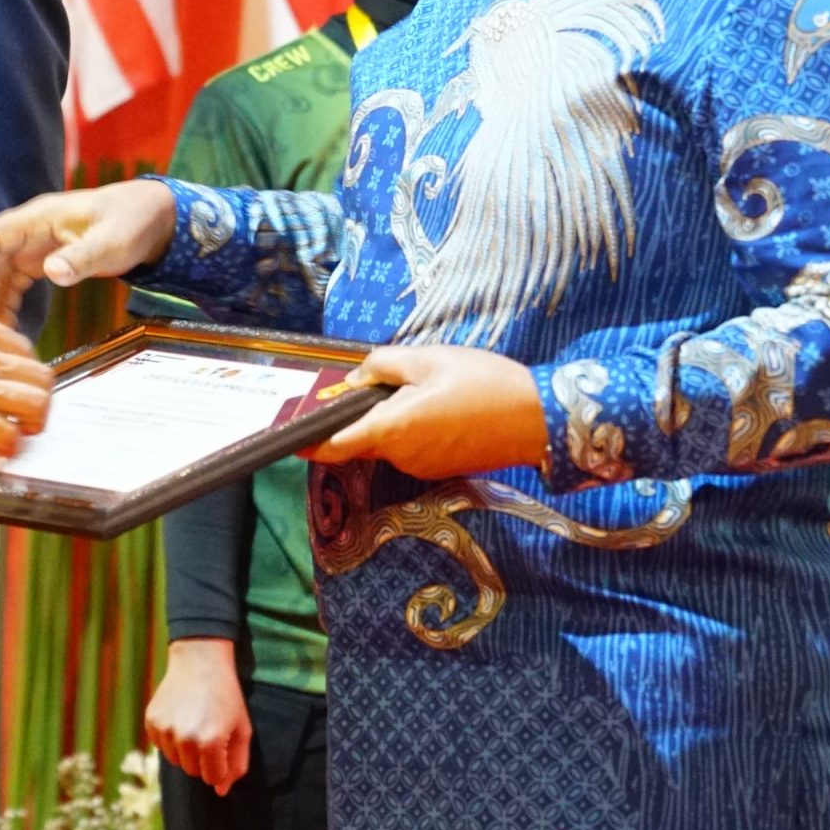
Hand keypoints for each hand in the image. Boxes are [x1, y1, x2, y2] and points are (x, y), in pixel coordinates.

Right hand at [0, 182, 178, 322]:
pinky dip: (4, 302)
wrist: (153, 219)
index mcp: (39, 217)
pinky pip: (13, 282)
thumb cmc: (133, 222)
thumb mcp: (112, 241)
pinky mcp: (42, 261)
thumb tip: (52, 272)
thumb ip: (82, 256)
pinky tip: (4, 327)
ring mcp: (33, 246)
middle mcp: (29, 230)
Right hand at [0, 310, 51, 452]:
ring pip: (36, 402)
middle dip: (37, 398)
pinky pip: (9, 433)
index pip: (22, 347)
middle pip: (40, 375)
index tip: (15, 386)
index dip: (23, 372)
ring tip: (18, 432)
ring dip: (32, 422)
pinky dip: (9, 444)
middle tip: (25, 414)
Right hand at [145, 638, 252, 794]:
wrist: (200, 661)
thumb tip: (221, 792)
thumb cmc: (226, 696)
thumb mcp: (242, 729)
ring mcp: (165, 730)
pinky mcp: (152, 721)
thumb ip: (236, 764)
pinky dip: (170, 739)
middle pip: (193, 772)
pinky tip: (180, 717)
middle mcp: (185, 739)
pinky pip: (161, 745)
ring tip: (194, 723)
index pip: (213, 778)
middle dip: (203, 759)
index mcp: (210, 742)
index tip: (222, 746)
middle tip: (209, 731)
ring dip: (186, 750)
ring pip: (176, 760)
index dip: (220, 766)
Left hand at [305, 345, 548, 478]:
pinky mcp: (440, 470)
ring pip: (389, 442)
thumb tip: (354, 381)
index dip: (308, 442)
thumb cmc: (482, 382)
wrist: (538, 418)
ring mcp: (421, 468)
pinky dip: (413, 430)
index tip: (290, 435)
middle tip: (384, 382)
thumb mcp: (427, 359)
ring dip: (392, 420)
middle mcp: (400, 457)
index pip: (333, 446)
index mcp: (391, 430)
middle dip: (362, 415)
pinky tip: (441, 408)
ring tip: (427, 389)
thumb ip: (382, 366)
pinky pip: (411, 448)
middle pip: (362, 439)